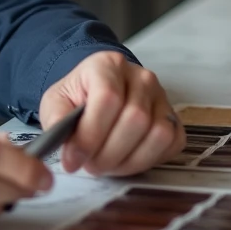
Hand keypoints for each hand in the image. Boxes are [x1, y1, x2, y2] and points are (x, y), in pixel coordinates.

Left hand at [39, 50, 184, 176]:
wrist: (98, 91)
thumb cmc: (79, 96)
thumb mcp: (57, 101)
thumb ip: (57, 119)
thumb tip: (67, 148)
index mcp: (108, 65)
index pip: (107, 99)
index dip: (90, 135)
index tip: (74, 158)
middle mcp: (140, 77)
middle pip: (135, 119)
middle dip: (108, 153)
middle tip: (90, 165)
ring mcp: (161, 97)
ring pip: (157, 134)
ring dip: (129, 160)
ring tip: (107, 164)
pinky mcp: (174, 118)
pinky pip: (172, 143)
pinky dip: (149, 160)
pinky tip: (126, 160)